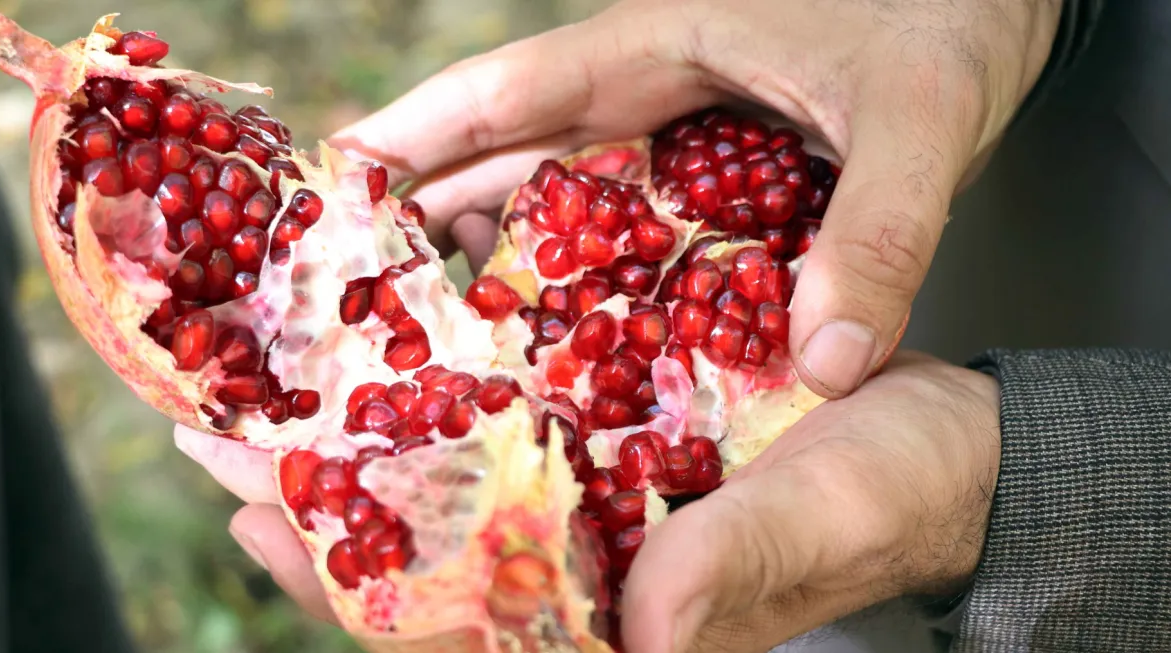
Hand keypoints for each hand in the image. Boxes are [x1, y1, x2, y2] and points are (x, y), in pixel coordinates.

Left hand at [176, 351, 999, 643]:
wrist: (936, 439)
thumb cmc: (890, 498)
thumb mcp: (817, 526)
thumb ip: (731, 571)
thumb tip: (649, 628)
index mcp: (613, 612)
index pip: (455, 616)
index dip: (348, 579)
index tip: (256, 523)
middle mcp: (582, 554)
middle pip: (426, 537)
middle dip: (322, 492)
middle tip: (222, 435)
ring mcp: (593, 486)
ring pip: (458, 462)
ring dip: (372, 418)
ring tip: (287, 366)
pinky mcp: (616, 423)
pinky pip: (519, 398)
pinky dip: (461, 361)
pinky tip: (412, 314)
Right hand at [328, 0, 1061, 397]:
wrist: (995, 4)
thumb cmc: (947, 19)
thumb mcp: (918, 119)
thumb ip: (880, 233)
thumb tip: (830, 367)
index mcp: (657, 46)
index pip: (507, 89)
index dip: (415, 132)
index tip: (335, 179)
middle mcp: (646, 93)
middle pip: (508, 153)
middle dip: (427, 211)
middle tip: (360, 290)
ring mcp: (673, 138)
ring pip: (559, 199)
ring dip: (499, 254)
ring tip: (438, 332)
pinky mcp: (708, 180)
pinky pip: (626, 233)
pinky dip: (587, 279)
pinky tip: (564, 338)